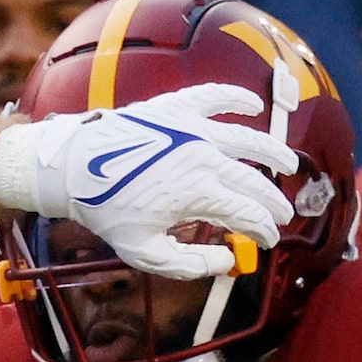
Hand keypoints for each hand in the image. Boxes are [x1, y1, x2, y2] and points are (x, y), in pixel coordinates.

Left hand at [0, 82, 297, 279]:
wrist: (73, 168)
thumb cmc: (106, 212)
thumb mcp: (143, 251)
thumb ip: (188, 264)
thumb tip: (226, 259)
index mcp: (199, 194)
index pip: (248, 214)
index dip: (263, 230)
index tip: (267, 240)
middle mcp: (204, 158)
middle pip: (253, 180)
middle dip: (273, 200)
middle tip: (283, 213)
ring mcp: (192, 130)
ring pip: (247, 138)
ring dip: (272, 152)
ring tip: (289, 164)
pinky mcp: (176, 109)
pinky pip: (214, 97)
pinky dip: (236, 99)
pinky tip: (252, 105)